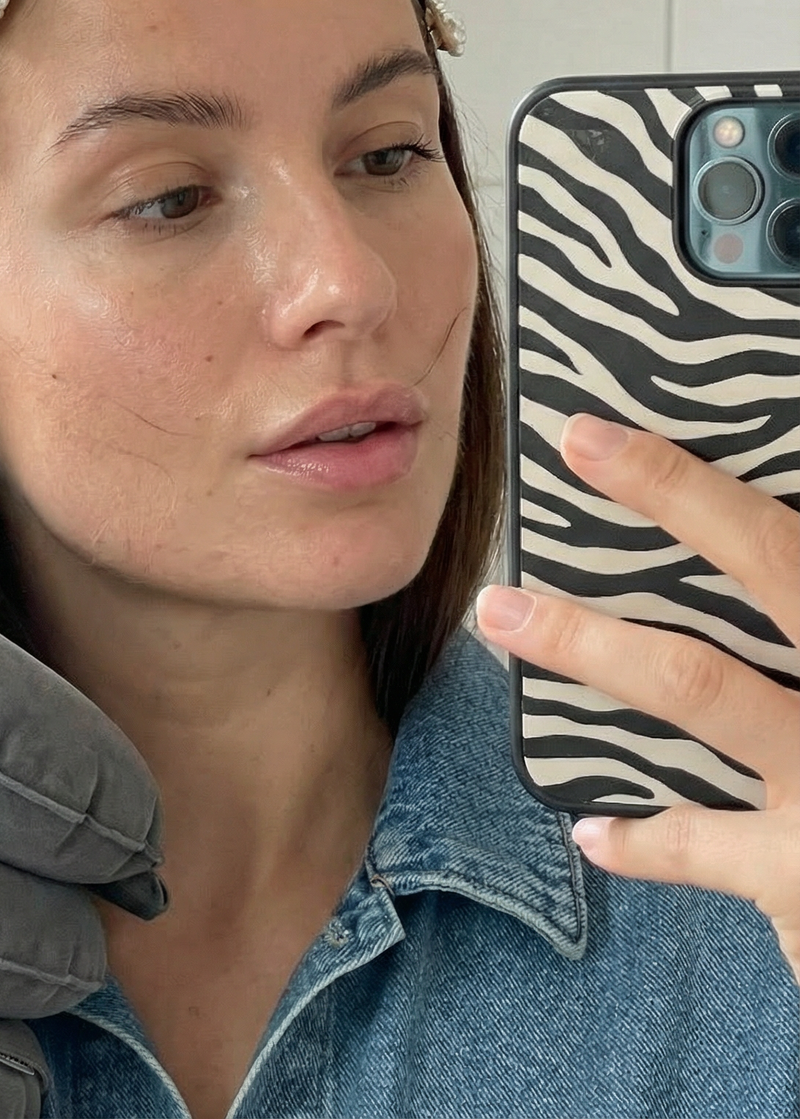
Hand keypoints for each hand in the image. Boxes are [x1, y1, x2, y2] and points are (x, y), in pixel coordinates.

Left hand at [475, 411, 799, 986]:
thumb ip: (790, 610)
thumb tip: (754, 567)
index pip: (797, 543)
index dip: (710, 480)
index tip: (616, 427)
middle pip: (778, 564)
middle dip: (674, 495)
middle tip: (580, 440)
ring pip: (697, 682)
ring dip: (586, 640)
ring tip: (501, 612)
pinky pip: (699, 844)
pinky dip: (640, 839)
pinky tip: (591, 830)